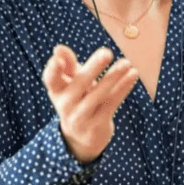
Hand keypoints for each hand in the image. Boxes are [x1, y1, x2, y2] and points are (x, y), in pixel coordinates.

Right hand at [42, 44, 138, 163]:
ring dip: (113, 77)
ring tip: (126, 63)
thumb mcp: (70, 82)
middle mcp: (65, 105)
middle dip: (93, 68)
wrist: (82, 136)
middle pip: (79, 84)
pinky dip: (123, 88)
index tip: (58, 60)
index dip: (52, 70)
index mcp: (56, 90)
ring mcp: (80, 117)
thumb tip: (59, 48)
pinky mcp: (96, 125)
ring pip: (98, 95)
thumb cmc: (77, 98)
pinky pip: (111, 103)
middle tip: (107, 52)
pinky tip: (133, 75)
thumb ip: (68, 64)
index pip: (50, 79)